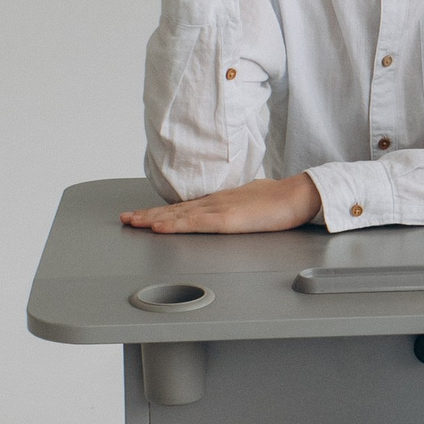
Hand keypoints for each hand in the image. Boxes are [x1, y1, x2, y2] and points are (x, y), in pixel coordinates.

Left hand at [121, 175, 320, 233]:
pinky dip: (174, 226)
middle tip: (126, 218)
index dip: (161, 211)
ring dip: (152, 219)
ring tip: (133, 222)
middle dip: (147, 214)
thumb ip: (237, 208)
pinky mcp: (227, 220)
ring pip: (178, 216)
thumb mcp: (252, 203)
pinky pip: (194, 224)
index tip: (143, 215)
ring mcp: (219, 210)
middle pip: (174, 210)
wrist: (297, 195)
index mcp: (220, 200)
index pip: (184, 207)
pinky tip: (160, 228)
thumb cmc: (280, 201)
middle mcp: (214, 202)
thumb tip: (232, 212)